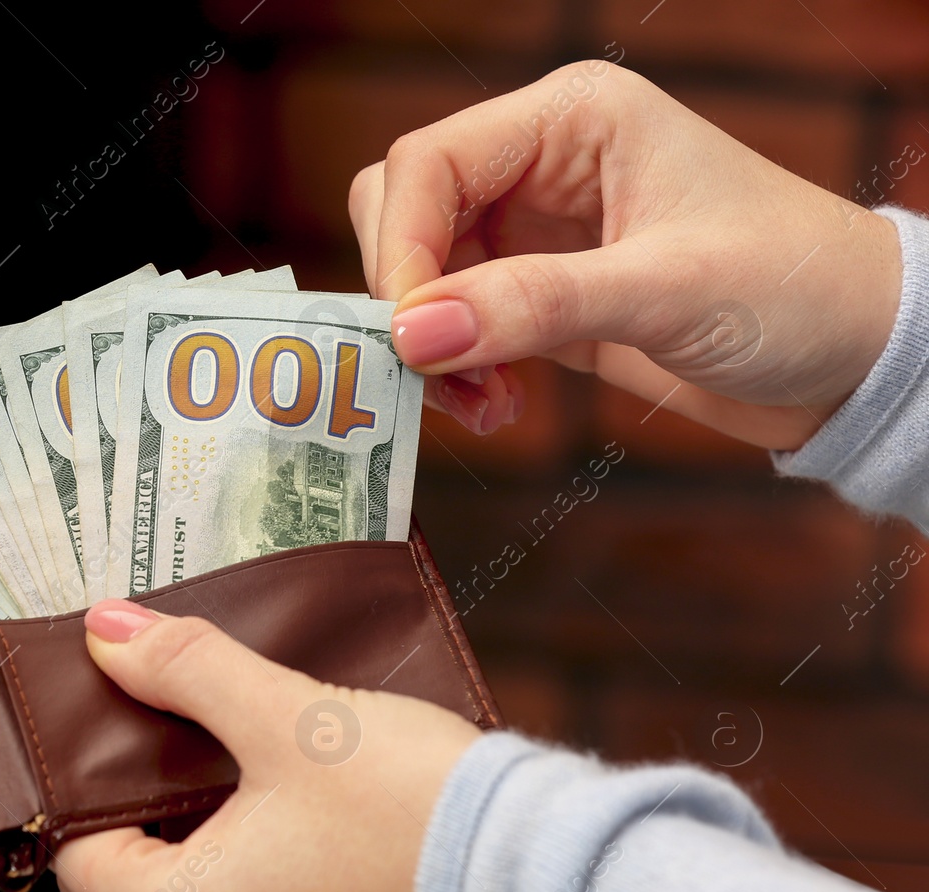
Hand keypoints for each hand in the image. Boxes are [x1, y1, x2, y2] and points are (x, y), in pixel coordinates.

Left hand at [53, 599, 481, 891]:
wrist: (545, 884)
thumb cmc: (411, 808)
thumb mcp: (288, 716)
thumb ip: (185, 668)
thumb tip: (107, 632)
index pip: (76, 858)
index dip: (89, 787)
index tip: (122, 730)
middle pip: (126, 890)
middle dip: (144, 815)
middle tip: (183, 737)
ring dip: (200, 849)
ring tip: (241, 772)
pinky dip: (255, 888)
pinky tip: (295, 826)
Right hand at [348, 61, 902, 448]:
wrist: (856, 356)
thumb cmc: (795, 288)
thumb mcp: (665, 291)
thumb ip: (532, 306)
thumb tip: (411, 333)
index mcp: (571, 119)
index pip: (430, 163)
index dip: (402, 247)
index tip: (409, 336)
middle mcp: (540, 163)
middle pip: (405, 209)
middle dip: (407, 296)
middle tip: (438, 373)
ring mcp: (534, 230)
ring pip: (420, 273)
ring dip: (429, 344)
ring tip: (480, 404)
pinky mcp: (537, 293)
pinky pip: (453, 322)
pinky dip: (455, 368)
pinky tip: (497, 405)